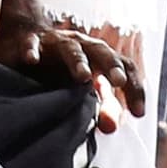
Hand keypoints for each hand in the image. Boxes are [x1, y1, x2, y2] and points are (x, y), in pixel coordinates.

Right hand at [0, 0, 141, 124]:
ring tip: (83, 76)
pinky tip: (32, 61)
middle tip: (118, 82)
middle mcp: (82, 45)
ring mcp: (56, 42)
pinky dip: (32, 51)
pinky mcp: (31, 41)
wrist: (28, 39)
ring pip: (71, 49)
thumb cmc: (60, 67)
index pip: (125, 66)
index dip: (135, 88)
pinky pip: (33, 44)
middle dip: (112, 66)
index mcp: (100, 56)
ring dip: (78, 61)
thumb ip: (100, 106)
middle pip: (102, 51)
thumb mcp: (82, 86)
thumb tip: (112, 128)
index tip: (138, 113)